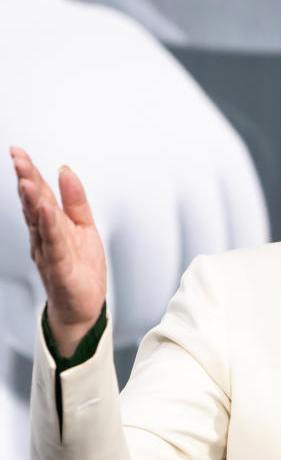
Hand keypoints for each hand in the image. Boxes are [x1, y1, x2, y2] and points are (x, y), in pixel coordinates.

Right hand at [10, 147, 106, 356]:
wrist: (83, 307)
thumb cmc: (81, 269)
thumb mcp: (84, 227)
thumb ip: (75, 200)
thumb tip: (66, 171)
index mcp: (51, 225)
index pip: (37, 194)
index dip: (29, 173)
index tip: (18, 152)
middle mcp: (45, 237)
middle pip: (33, 204)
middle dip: (26, 180)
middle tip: (17, 158)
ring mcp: (49, 252)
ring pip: (39, 223)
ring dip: (32, 200)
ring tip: (27, 180)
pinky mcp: (60, 268)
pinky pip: (54, 245)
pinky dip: (50, 227)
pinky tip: (46, 211)